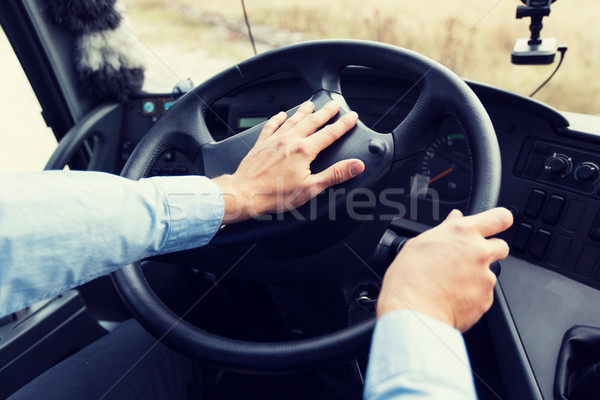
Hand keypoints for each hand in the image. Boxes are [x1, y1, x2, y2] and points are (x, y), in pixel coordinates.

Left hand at [212, 101, 364, 222]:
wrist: (244, 193)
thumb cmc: (275, 194)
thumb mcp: (311, 188)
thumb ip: (335, 174)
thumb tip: (356, 165)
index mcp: (304, 151)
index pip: (329, 133)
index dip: (343, 124)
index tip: (352, 116)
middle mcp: (289, 141)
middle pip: (312, 121)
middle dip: (326, 112)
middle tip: (334, 104)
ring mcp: (274, 141)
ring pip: (292, 120)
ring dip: (303, 111)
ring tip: (311, 104)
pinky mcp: (261, 145)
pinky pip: (271, 126)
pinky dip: (277, 119)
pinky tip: (281, 115)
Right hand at [377, 207, 512, 331]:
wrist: (413, 311)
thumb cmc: (409, 277)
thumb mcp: (420, 243)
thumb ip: (445, 229)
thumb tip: (455, 218)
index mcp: (463, 233)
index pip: (500, 218)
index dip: (500, 221)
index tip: (497, 224)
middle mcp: (479, 252)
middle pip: (501, 246)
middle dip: (489, 251)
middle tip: (467, 259)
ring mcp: (485, 277)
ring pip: (490, 272)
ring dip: (477, 276)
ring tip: (451, 283)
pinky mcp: (487, 299)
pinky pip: (484, 294)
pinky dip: (473, 295)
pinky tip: (453, 297)